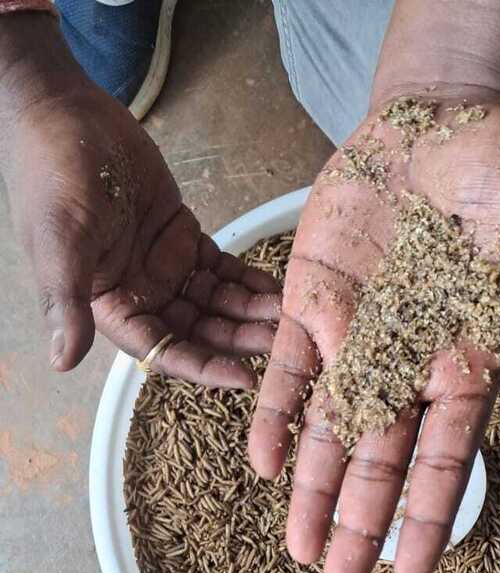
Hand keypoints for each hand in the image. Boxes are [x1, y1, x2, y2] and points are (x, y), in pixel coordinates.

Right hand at [0, 15, 278, 386]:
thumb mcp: (60, 241)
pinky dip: (249, 279)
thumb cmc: (52, 174)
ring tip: (292, 313)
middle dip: (240, 339)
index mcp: (112, 306)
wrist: (65, 113)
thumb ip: (67, 302)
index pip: (164, 350)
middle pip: (200, 331)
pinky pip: (222, 268)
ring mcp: (165, 266)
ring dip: (251, 312)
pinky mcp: (184, 237)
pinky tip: (278, 288)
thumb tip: (62, 362)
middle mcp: (141, 294)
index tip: (245, 378)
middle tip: (285, 342)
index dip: (204, 367)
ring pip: (217, 303)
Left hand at [248, 94, 499, 572]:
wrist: (446, 121)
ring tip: (297, 551)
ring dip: (312, 488)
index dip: (427, 516)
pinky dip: (276, 411)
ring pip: (330, 427)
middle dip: (358, 526)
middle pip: (379, 461)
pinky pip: (289, 366)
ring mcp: (356, 336)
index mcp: (467, 363)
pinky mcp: (313, 298)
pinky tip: (263, 461)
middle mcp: (407, 366)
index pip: (446, 456)